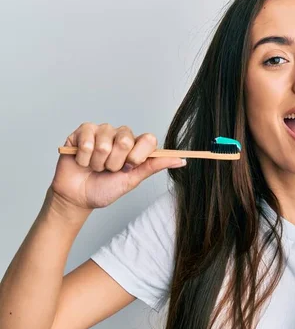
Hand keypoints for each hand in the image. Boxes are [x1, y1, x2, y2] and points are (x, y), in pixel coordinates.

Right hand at [50, 122, 185, 213]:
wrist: (78, 197)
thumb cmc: (105, 188)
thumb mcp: (132, 180)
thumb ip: (154, 166)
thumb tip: (181, 161)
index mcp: (135, 145)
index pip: (148, 139)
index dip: (138, 155)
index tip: (130, 167)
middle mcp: (120, 135)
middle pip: (126, 140)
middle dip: (115, 163)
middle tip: (109, 169)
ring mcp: (101, 131)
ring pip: (104, 144)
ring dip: (98, 162)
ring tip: (95, 167)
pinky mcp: (82, 131)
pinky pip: (87, 142)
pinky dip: (84, 158)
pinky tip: (82, 161)